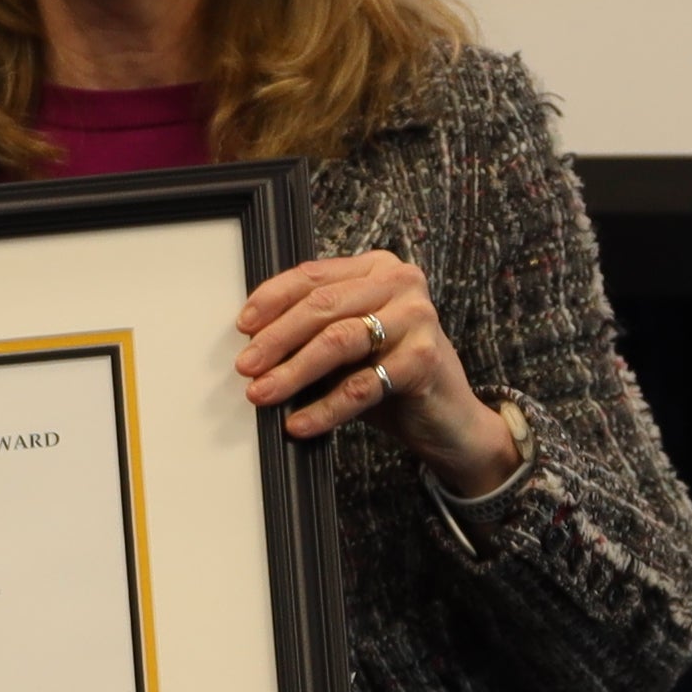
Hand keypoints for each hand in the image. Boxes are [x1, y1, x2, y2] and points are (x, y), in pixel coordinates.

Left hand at [235, 248, 518, 495]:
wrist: (448, 419)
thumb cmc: (392, 375)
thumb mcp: (349, 345)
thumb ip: (314, 332)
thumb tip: (254, 344)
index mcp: (378, 268)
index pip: (313, 276)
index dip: (272, 300)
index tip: (242, 327)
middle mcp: (401, 283)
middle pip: (322, 306)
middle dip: (277, 339)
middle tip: (246, 367)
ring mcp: (416, 318)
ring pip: (338, 341)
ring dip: (293, 371)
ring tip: (262, 394)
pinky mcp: (424, 359)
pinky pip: (361, 385)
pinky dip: (325, 408)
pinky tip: (300, 423)